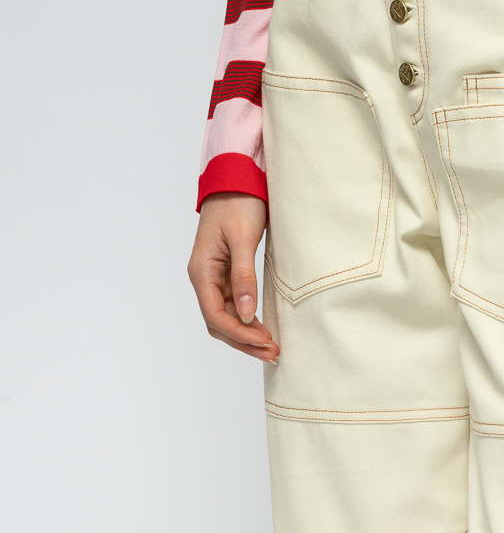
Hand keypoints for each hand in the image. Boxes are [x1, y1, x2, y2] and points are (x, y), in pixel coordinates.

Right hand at [188, 192, 276, 362]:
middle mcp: (204, 278)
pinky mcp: (226, 272)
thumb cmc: (238, 204)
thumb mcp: (243, 239)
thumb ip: (243, 276)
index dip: (239, 334)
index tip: (264, 342)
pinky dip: (247, 319)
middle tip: (273, 353)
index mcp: (202, 271)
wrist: (236, 179)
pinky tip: (262, 327)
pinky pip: (233, 304)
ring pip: (226, 316)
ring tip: (271, 347)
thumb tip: (246, 314)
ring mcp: (214, 276)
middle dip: (244, 341)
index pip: (215, 315)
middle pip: (219, 322)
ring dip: (246, 333)